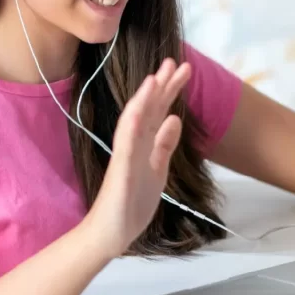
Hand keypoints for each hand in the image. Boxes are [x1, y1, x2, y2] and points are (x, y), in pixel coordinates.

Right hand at [84, 58, 191, 258]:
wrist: (111, 233)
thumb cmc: (131, 203)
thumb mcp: (157, 170)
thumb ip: (164, 145)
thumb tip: (174, 119)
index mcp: (144, 145)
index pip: (158, 111)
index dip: (169, 90)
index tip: (182, 69)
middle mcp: (133, 145)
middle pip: (147, 110)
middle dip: (161, 86)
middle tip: (174, 61)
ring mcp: (125, 157)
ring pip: (134, 122)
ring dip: (143, 100)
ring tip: (154, 78)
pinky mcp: (120, 172)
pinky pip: (125, 148)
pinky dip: (131, 128)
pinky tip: (137, 112)